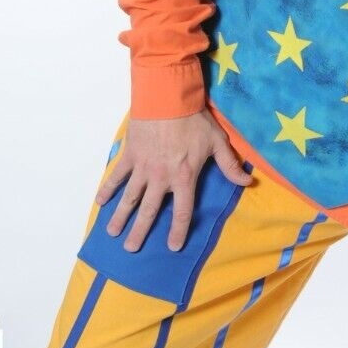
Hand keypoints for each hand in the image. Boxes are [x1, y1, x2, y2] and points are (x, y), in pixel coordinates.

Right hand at [94, 109, 253, 253]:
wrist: (167, 98)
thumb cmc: (194, 120)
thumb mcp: (217, 142)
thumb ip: (230, 165)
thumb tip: (247, 182)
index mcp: (183, 177)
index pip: (182, 211)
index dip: (178, 231)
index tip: (173, 247)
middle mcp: (161, 177)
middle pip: (150, 210)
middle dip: (140, 231)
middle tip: (131, 248)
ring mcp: (142, 167)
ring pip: (130, 197)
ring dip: (120, 216)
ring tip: (112, 233)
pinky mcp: (130, 155)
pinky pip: (117, 175)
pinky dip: (108, 188)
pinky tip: (100, 202)